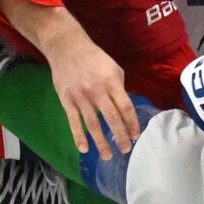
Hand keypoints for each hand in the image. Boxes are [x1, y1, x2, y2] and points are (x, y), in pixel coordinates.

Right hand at [45, 34, 140, 159]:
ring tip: (107, 156)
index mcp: (111, 82)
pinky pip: (73, 122)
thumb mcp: (113, 68)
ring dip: (100, 142)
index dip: (132, 123)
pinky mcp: (67, 101)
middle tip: (125, 150)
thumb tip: (124, 108)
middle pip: (112, 118)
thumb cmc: (94, 58)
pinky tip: (84, 149)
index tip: (136, 135)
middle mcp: (97, 91)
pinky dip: (78, 137)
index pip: (125, 107)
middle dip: (120, 136)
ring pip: (93, 124)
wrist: (67, 48)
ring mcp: (80, 97)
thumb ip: (119, 87)